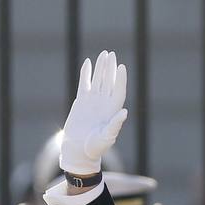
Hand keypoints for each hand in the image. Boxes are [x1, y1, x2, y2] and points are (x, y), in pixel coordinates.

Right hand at [60, 50, 127, 176]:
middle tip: (112, 54)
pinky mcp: (81, 101)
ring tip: (103, 54)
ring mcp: (93, 101)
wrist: (79, 150)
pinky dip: (86, 73)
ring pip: (98, 80)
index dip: (120, 79)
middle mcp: (104, 104)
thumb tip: (125, 112)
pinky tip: (88, 63)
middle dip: (111, 68)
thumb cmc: (95, 147)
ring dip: (101, 67)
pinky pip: (84, 83)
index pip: (118, 90)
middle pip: (109, 81)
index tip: (122, 67)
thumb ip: (115, 125)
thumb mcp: (107, 137)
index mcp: (113, 110)